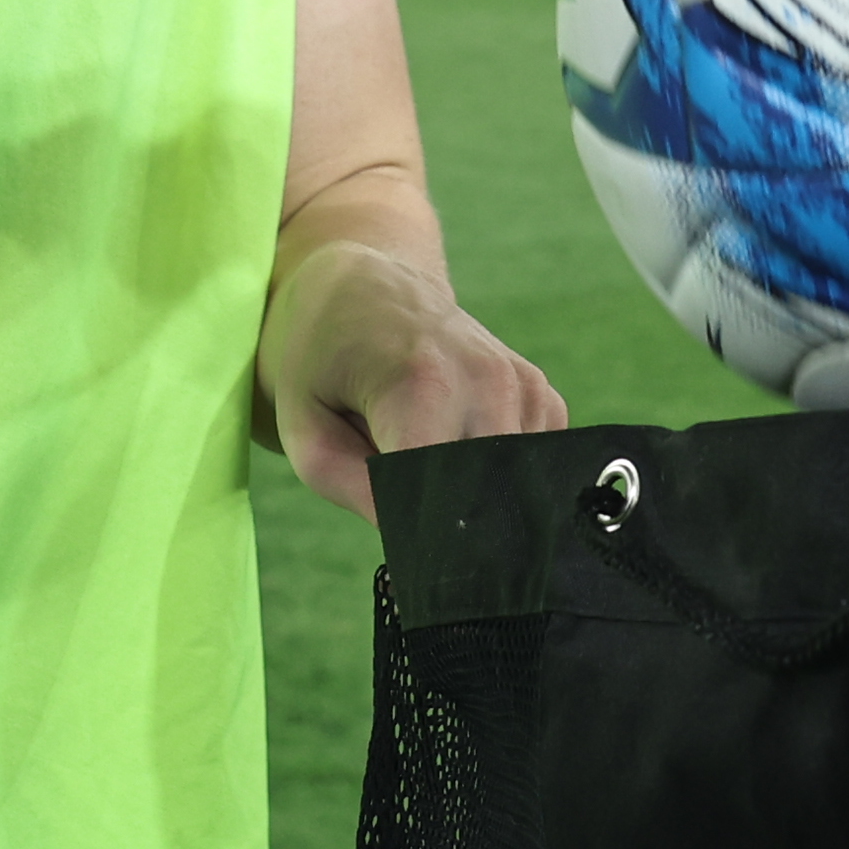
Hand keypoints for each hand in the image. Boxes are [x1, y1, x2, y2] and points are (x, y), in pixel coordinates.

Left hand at [257, 235, 564, 522]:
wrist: (361, 283)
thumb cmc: (318, 359)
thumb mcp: (306, 431)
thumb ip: (357, 493)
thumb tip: (416, 546)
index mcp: (422, 384)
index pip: (444, 501)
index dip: (423, 543)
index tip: (404, 564)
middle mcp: (487, 380)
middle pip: (489, 501)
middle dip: (453, 530)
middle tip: (412, 533)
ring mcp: (522, 385)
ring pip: (515, 490)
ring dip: (475, 501)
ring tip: (427, 474)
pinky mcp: (541, 395)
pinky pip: (534, 466)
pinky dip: (498, 477)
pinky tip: (458, 453)